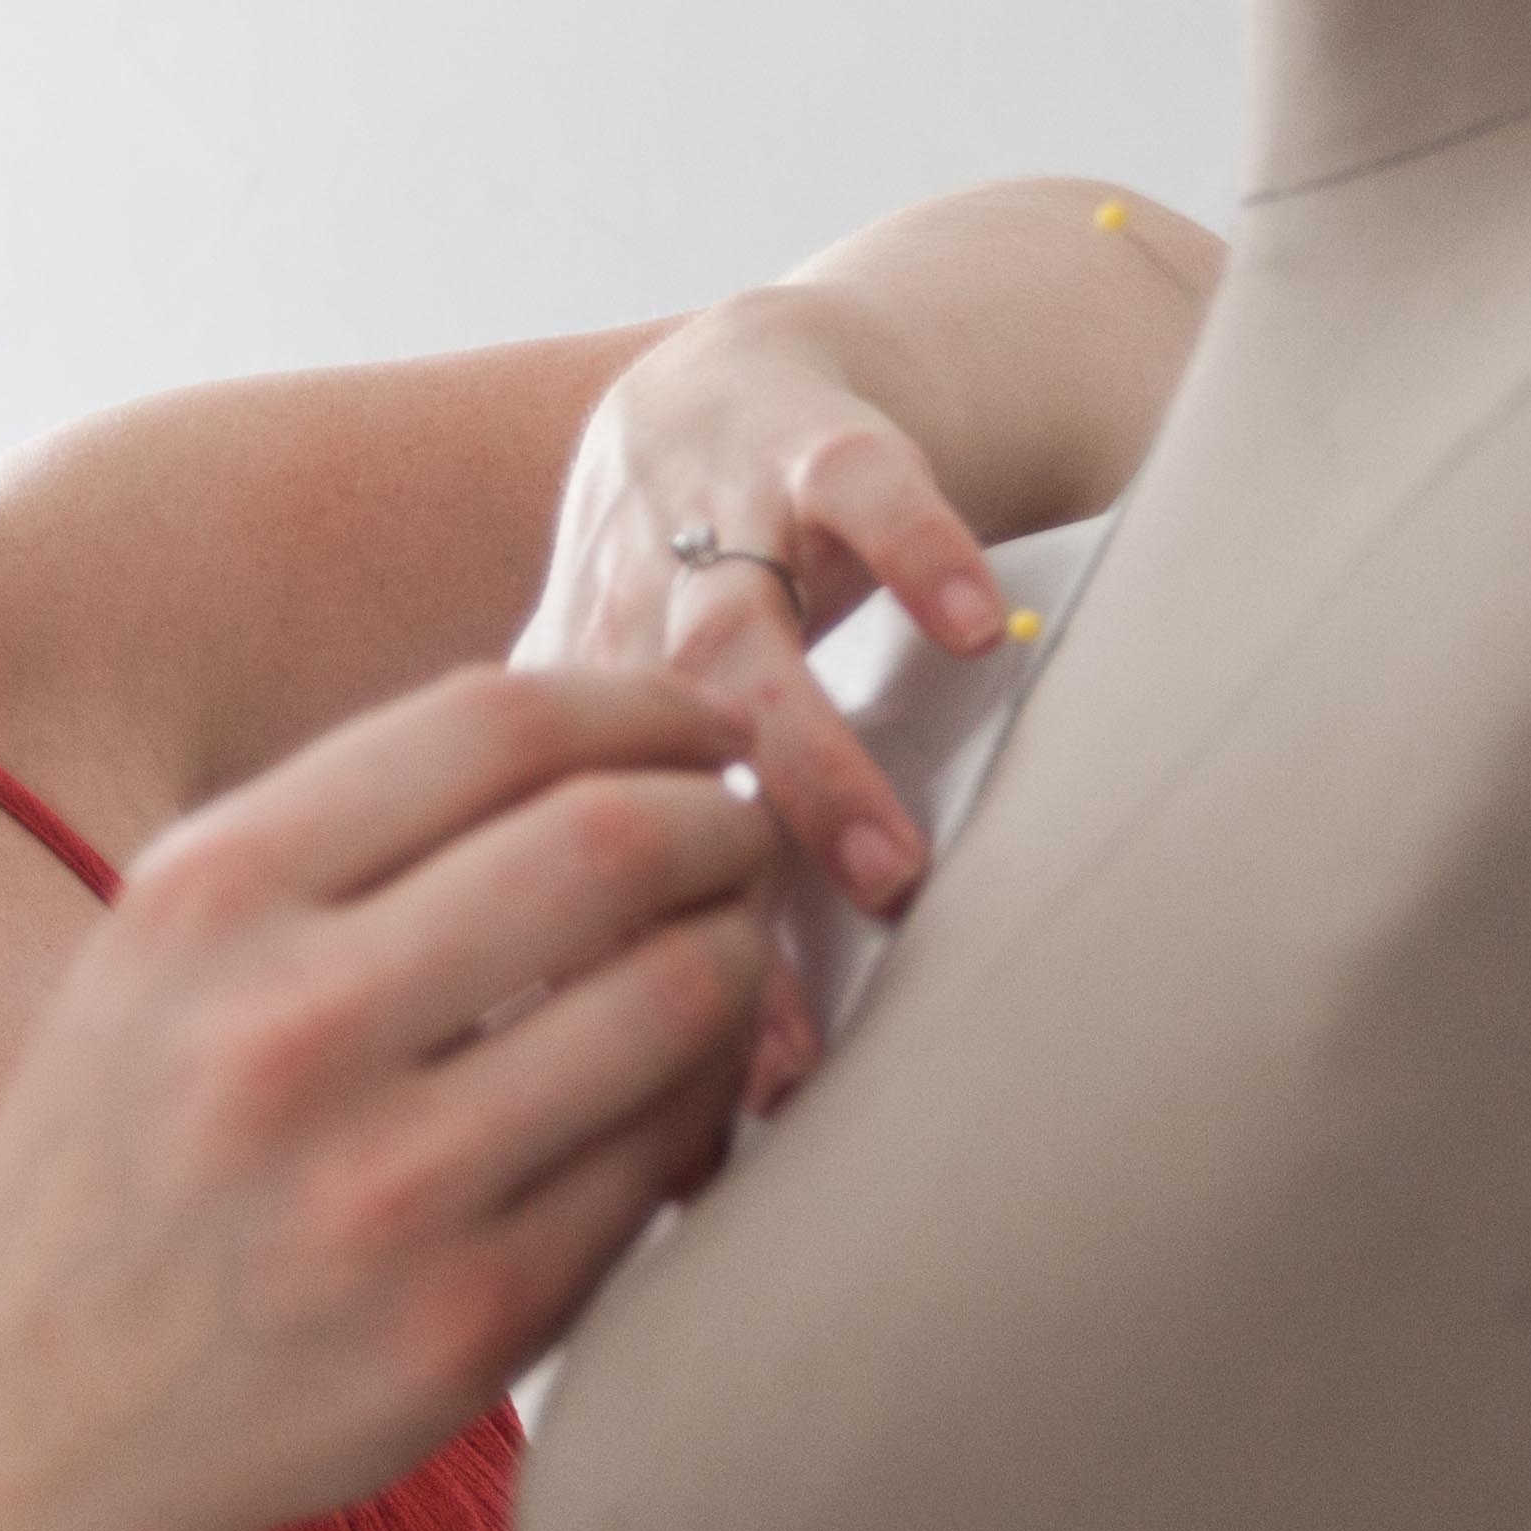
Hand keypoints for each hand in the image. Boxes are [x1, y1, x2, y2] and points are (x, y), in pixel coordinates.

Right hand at [0, 667, 776, 1530]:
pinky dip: (709, 1099)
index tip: (699, 726)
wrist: (33, 1430)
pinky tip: (684, 1086)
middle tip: (743, 835)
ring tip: (729, 949)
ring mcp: (381, 1193)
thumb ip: (349, 835)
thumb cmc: (127, 1153)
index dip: (640, 703)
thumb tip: (610, 731)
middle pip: (608, 843)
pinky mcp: (466, 1327)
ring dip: (741, 951)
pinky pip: (662, 1161)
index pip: (489, 727)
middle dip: (721, 818)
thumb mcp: (162, 951)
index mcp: (203, 901)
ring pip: (674, 1000)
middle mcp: (283, 1033)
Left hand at [517, 294, 1011, 1101]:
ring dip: (808, 762)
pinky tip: (970, 628)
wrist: (728, 379)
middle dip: (709, 924)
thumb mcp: (630, 746)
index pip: (570, 887)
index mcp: (561, 728)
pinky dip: (913, 546)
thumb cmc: (685, 608)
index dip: (628, 1014)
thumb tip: (670, 1151)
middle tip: (779, 1057)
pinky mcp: (806, 431)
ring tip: (887, 871)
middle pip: (637, 787)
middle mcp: (616, 628)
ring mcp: (706, 524)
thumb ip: (650, 910)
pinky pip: (861, 484)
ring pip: (742, 644)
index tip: (690, 1149)